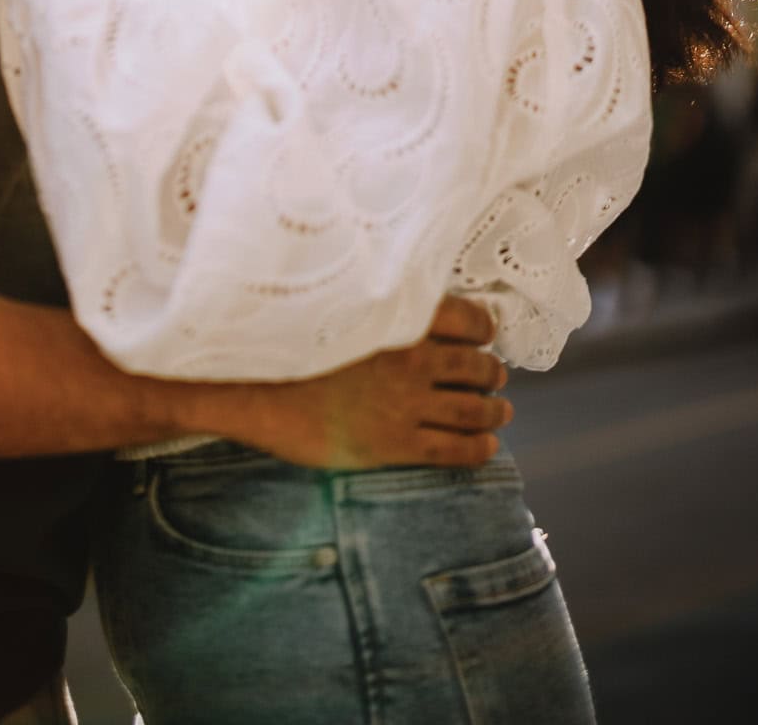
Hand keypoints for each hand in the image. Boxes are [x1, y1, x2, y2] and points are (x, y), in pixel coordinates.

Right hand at [219, 296, 511, 471]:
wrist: (257, 389)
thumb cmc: (292, 342)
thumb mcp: (342, 308)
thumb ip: (383, 309)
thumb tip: (411, 308)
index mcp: (402, 319)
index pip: (468, 318)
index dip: (483, 327)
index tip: (485, 333)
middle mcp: (413, 360)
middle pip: (476, 366)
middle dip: (492, 372)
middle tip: (496, 375)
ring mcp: (407, 405)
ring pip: (473, 409)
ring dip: (494, 410)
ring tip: (500, 411)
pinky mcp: (396, 444)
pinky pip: (455, 450)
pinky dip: (479, 448)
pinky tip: (486, 446)